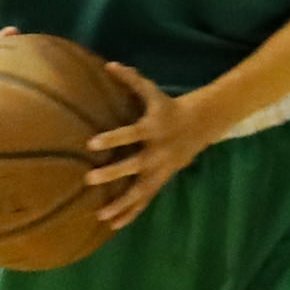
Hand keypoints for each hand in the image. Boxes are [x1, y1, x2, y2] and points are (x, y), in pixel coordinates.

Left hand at [83, 62, 216, 228]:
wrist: (200, 125)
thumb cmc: (168, 107)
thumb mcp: (153, 91)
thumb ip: (131, 79)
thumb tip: (109, 64)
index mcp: (153, 129)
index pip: (131, 134)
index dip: (113, 138)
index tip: (91, 144)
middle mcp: (158, 152)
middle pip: (135, 166)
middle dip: (114, 174)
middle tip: (89, 179)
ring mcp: (161, 170)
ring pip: (141, 191)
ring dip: (122, 204)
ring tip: (101, 215)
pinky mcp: (162, 181)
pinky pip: (145, 200)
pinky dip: (131, 213)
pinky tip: (114, 225)